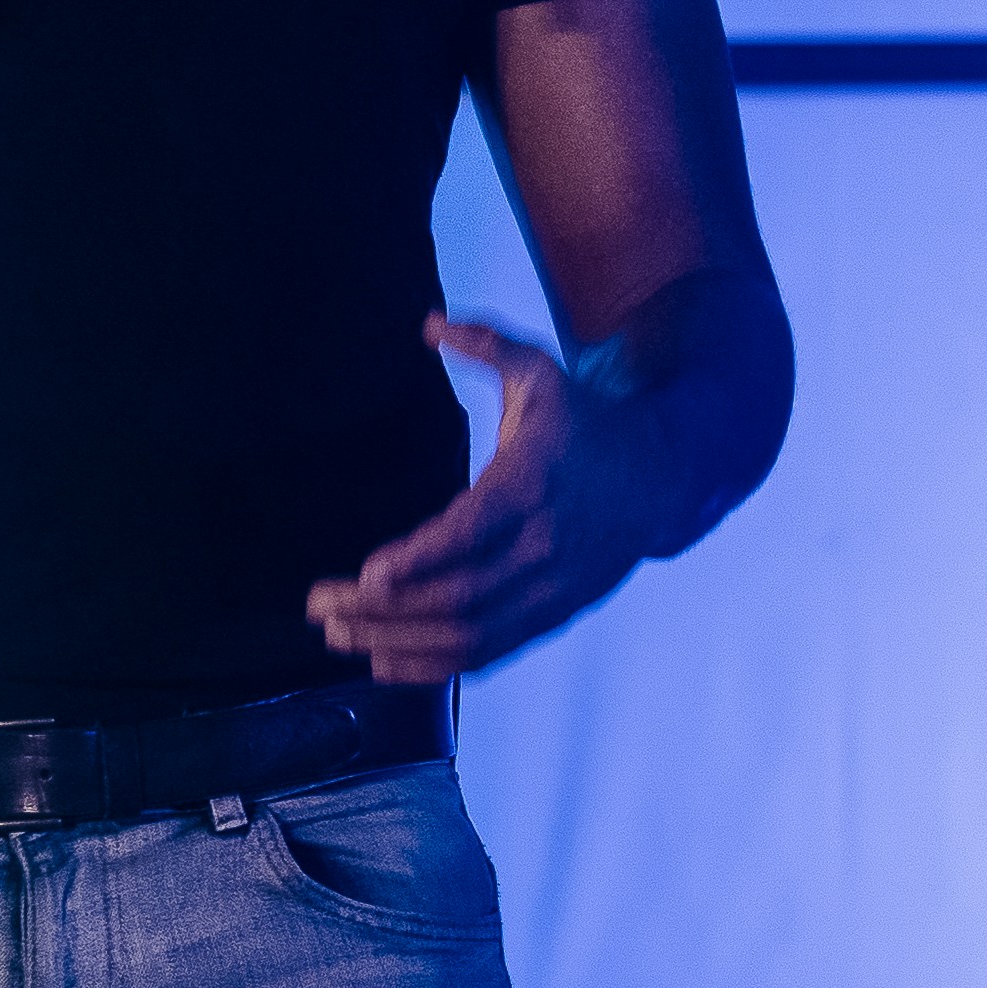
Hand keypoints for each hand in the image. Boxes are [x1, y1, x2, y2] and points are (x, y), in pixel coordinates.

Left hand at [306, 312, 643, 683]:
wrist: (665, 474)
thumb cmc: (585, 420)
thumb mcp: (541, 373)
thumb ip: (486, 346)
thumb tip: (429, 323)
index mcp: (535, 482)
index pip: (473, 531)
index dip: (420, 558)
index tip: (368, 573)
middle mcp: (546, 544)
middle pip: (461, 596)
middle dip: (384, 610)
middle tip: (321, 612)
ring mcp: (554, 588)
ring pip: (471, 635)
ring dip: (399, 643)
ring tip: (339, 637)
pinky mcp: (556, 615)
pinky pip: (491, 653)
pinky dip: (435, 665)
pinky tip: (383, 661)